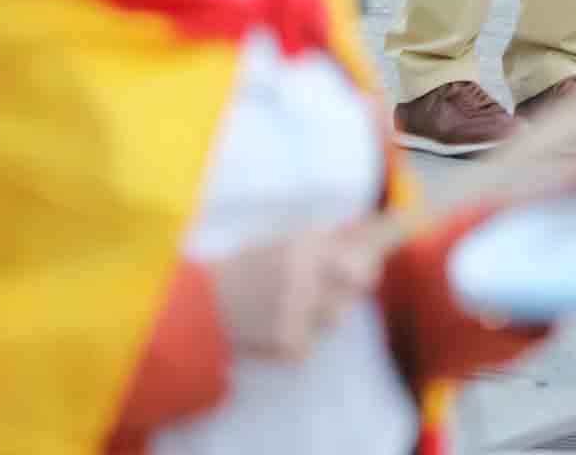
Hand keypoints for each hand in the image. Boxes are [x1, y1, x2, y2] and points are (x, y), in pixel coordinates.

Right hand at [207, 222, 382, 363]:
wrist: (201, 305)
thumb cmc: (246, 270)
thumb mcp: (282, 244)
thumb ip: (323, 242)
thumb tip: (365, 232)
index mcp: (304, 244)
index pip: (361, 255)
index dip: (372, 258)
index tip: (374, 259)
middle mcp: (305, 273)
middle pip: (360, 282)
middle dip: (353, 285)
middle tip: (337, 288)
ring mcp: (297, 308)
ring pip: (336, 317)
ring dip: (320, 315)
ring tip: (289, 308)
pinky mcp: (288, 341)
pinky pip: (309, 345)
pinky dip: (294, 341)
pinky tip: (270, 328)